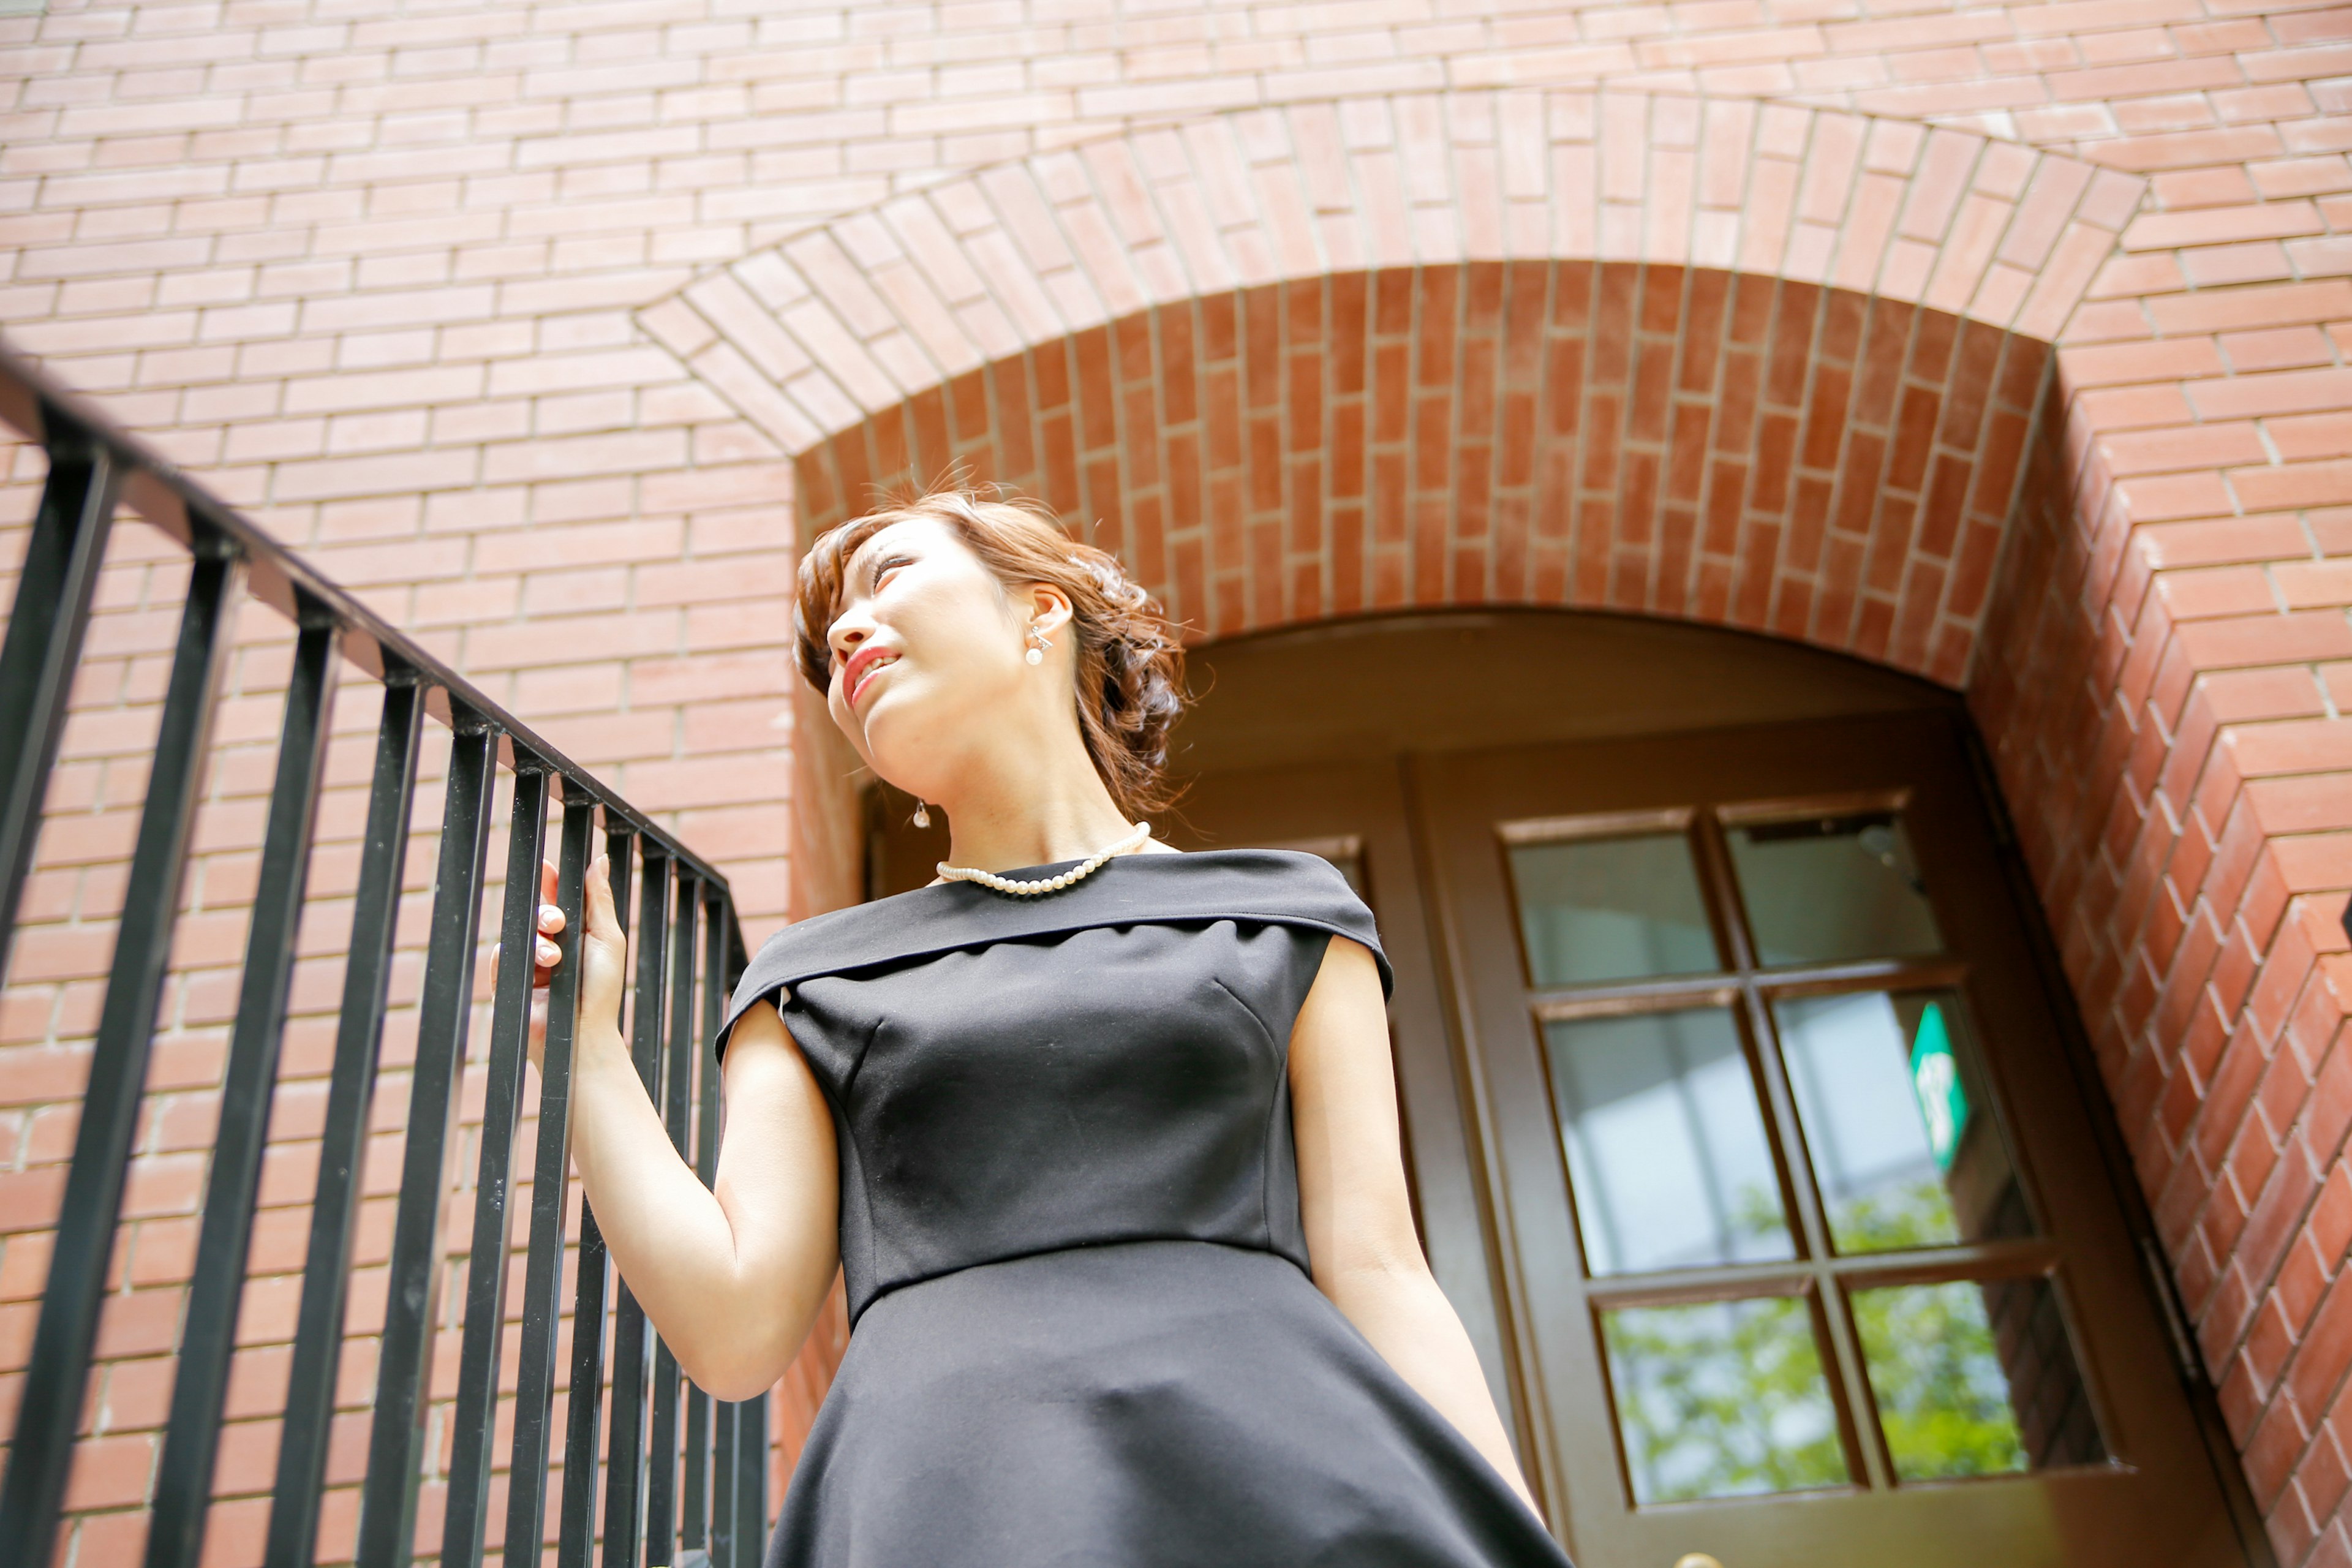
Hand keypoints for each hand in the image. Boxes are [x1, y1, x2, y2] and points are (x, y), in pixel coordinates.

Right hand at [490, 853, 630, 1074]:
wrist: (582, 1033)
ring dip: (539, 941)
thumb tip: (599, 860)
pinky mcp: (510, 980)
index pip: (558, 899)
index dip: (550, 882)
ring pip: (520, 931)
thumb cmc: (601, 990)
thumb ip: (599, 899)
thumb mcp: (607, 938)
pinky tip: (538, 967)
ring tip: (555, 959)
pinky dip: (517, 956)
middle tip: (557, 922)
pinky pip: (502, 954)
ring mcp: (530, 962)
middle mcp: (552, 944)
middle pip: (536, 911)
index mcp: (576, 933)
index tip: (545, 867)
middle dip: (546, 911)